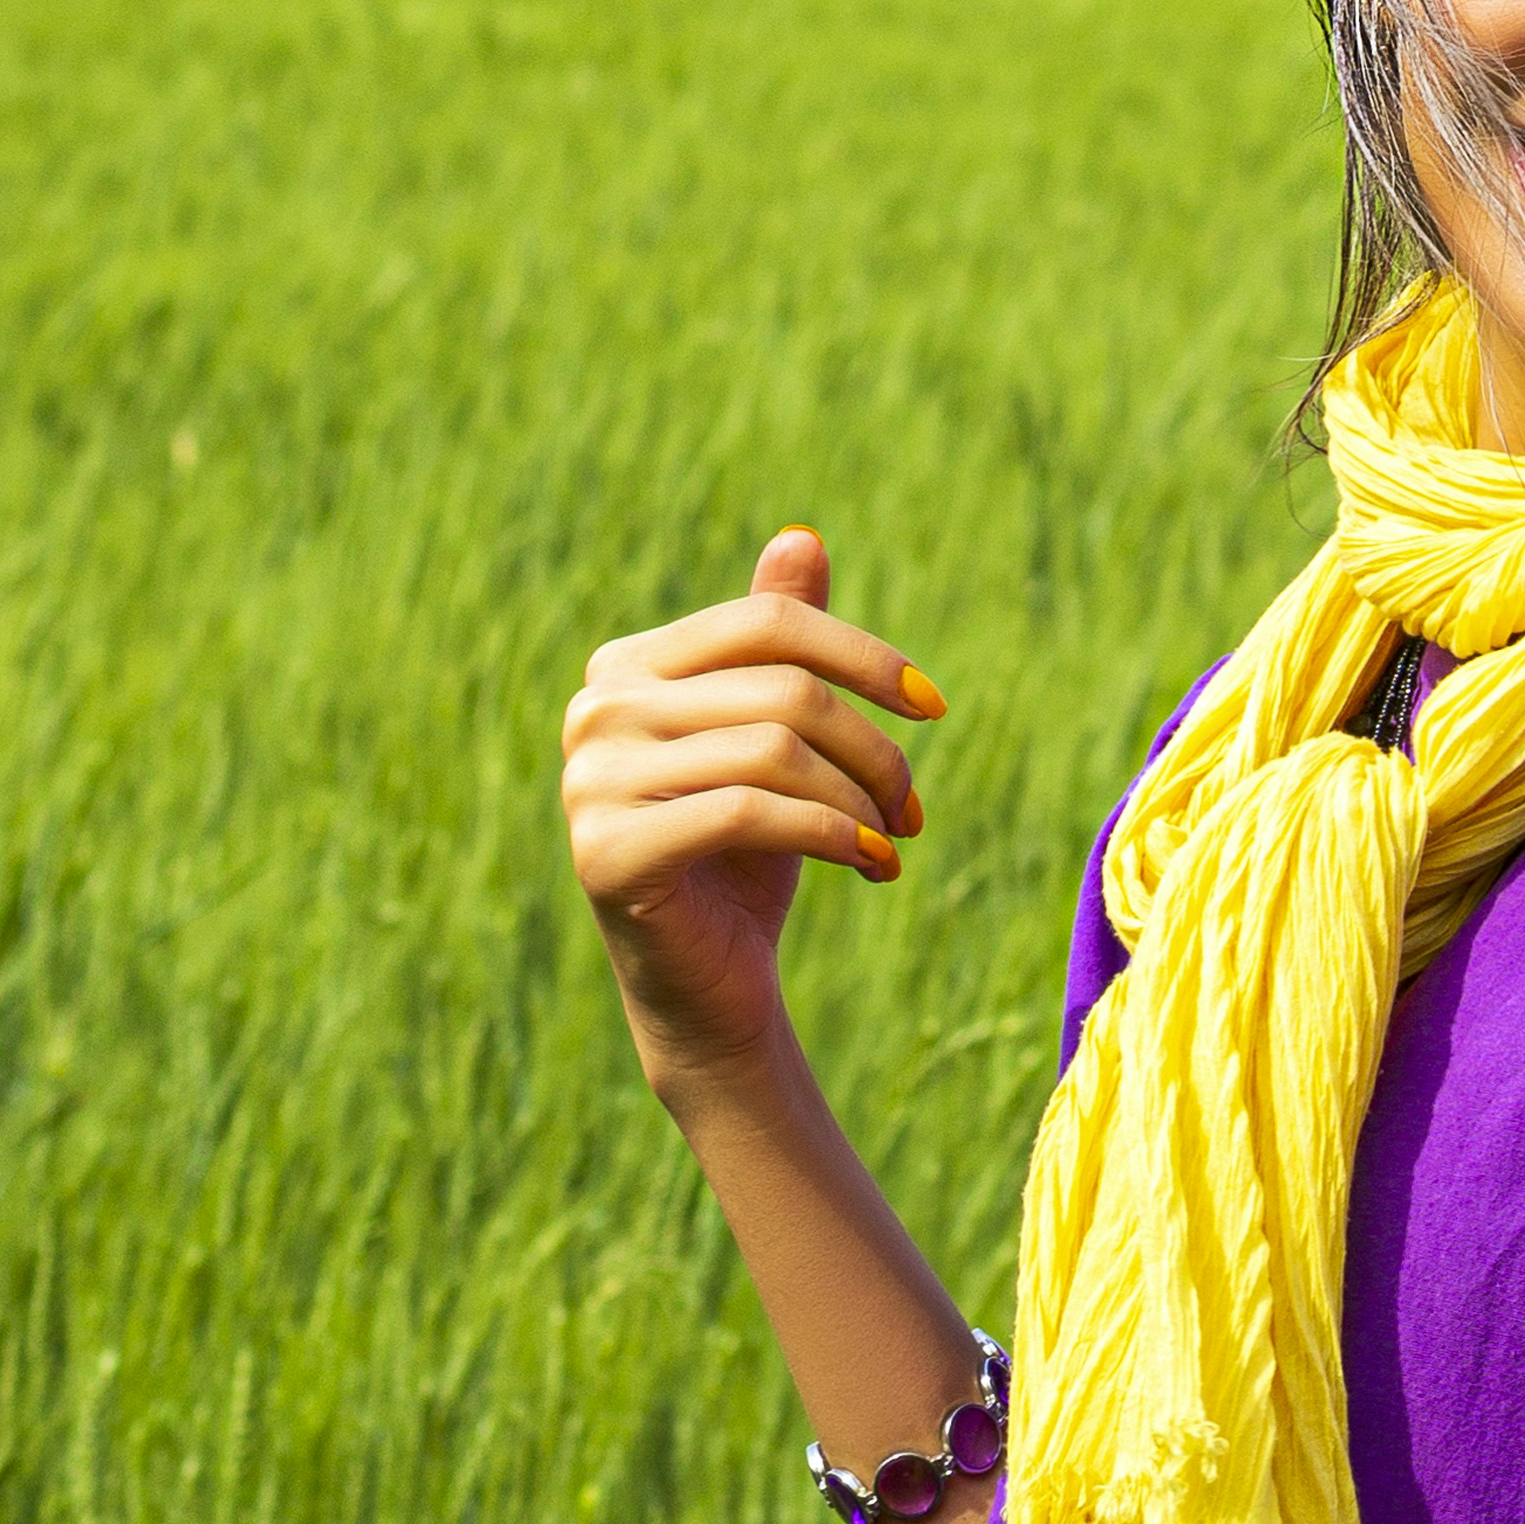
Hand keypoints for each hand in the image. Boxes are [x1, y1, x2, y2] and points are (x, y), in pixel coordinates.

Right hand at [559, 531, 942, 1096]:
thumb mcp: (775, 737)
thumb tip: (802, 538)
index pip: (766, 624)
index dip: (863, 656)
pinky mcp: (608, 852)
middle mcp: (595, 711)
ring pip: (774, 749)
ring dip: (861, 798)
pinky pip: (751, 814)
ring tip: (893, 839)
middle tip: (913, 806)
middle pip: (781, 688)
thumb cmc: (747, 853)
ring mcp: (591, 782)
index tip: (933, 707)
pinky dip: (836, 836)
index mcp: (626, 666)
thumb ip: (778, 641)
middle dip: (872, 746)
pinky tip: (874, 865)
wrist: (708, 985)